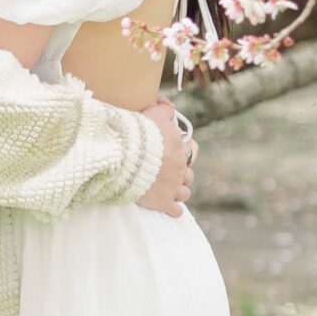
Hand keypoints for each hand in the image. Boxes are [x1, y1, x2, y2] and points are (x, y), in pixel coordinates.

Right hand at [135, 100, 194, 215]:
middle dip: (181, 176)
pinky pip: (176, 211)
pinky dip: (173, 210)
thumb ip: (164, 109)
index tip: (173, 155)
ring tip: (169, 191)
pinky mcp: (163, 202)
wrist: (125, 156)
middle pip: (189, 175)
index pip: (191, 152)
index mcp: (179, 149)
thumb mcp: (153, 114)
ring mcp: (173, 187)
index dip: (183, 154)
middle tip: (168, 175)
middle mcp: (180, 169)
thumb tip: (168, 104)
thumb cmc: (139, 134)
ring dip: (179, 192)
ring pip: (185, 193)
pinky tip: (168, 208)